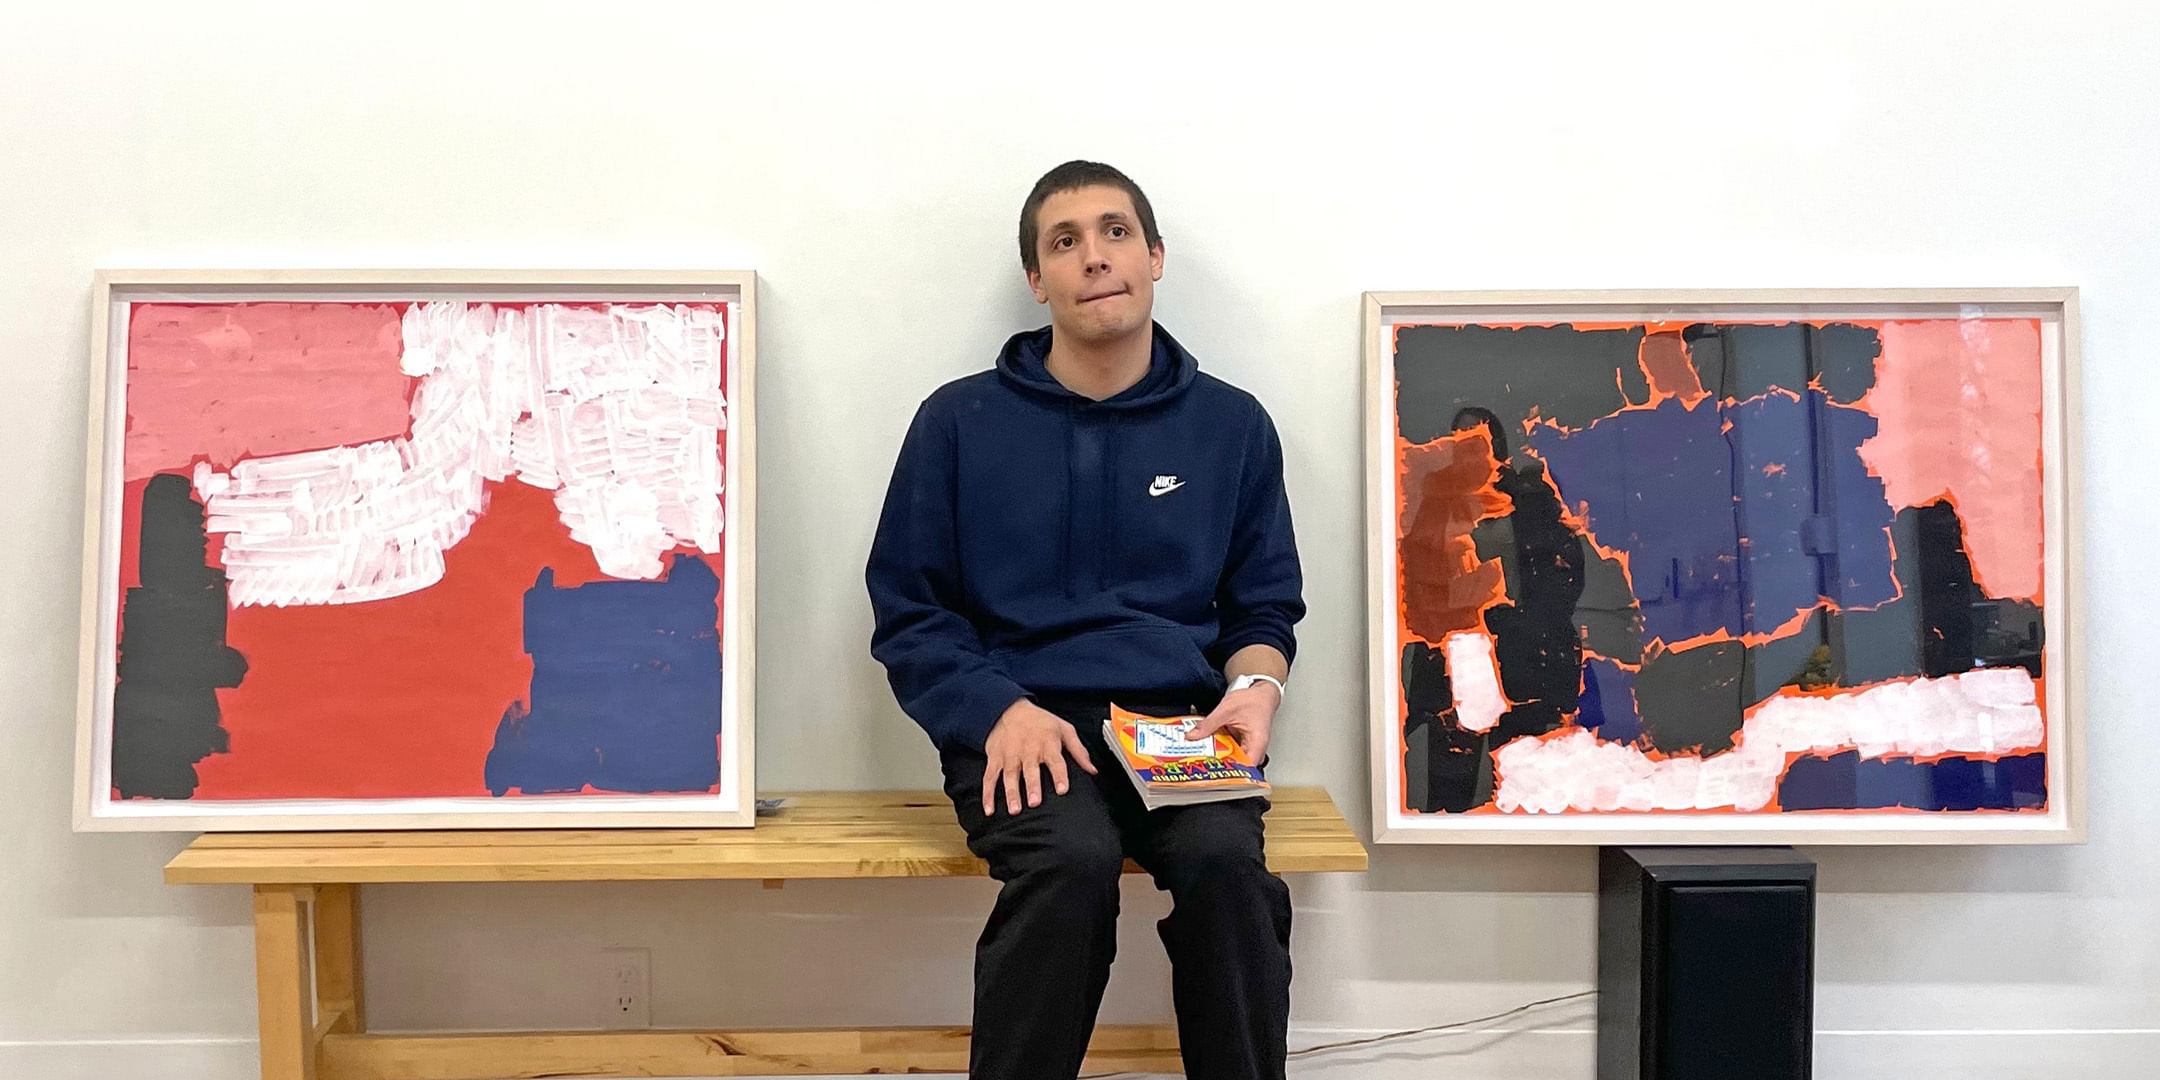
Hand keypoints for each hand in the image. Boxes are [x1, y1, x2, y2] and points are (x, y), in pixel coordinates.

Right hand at [982, 700, 1096, 815]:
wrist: (1009, 709)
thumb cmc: (1040, 722)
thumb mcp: (1064, 729)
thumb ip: (1078, 750)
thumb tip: (1092, 770)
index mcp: (1047, 743)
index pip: (1055, 761)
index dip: (1059, 775)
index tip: (1062, 790)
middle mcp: (1028, 750)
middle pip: (1030, 769)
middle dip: (1032, 786)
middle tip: (1035, 802)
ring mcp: (1009, 755)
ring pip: (1009, 775)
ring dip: (1012, 793)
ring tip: (1014, 810)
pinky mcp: (995, 759)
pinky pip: (990, 778)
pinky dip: (988, 794)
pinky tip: (989, 809)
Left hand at [1186, 681, 1280, 764]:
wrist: (1261, 692)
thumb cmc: (1254, 700)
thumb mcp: (1226, 710)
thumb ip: (1208, 724)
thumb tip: (1193, 736)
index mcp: (1256, 743)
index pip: (1245, 769)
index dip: (1229, 774)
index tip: (1213, 773)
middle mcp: (1255, 749)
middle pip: (1237, 766)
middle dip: (1219, 766)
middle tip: (1202, 765)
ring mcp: (1250, 747)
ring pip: (1233, 759)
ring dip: (1219, 757)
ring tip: (1203, 757)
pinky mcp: (1244, 743)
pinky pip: (1232, 750)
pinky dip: (1221, 749)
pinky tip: (1210, 746)